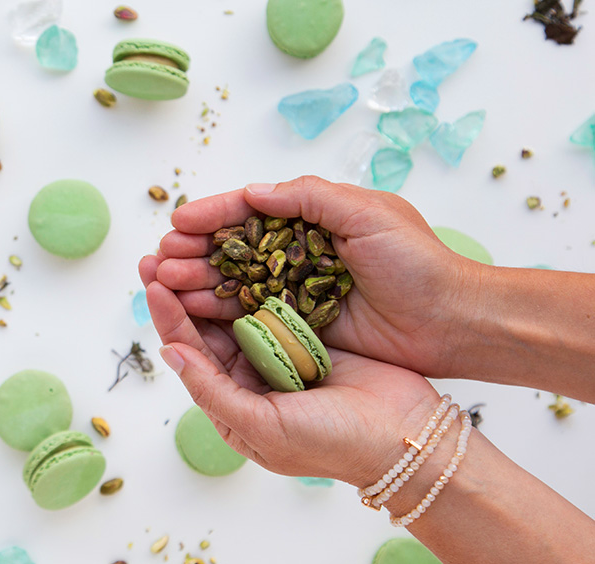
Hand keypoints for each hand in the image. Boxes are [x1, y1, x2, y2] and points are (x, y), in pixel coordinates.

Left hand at [140, 256, 440, 486]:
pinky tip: (240, 249)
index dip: (169, 317)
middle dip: (182, 289)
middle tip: (159, 250)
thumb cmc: (331, 443)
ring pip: (235, 308)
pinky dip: (254, 275)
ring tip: (191, 242)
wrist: (404, 436)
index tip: (152, 281)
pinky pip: (273, 299)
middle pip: (206, 325)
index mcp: (232, 401)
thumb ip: (213, 390)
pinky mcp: (308, 331)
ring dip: (213, 277)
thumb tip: (170, 352)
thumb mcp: (262, 426)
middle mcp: (249, 375)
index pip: (190, 352)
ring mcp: (279, 351)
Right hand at [153, 175, 479, 378]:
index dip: (212, 215)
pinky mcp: (297, 326)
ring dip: (194, 281)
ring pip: (232, 282)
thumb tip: (252, 191)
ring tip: (161, 283)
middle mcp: (297, 251)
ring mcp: (294, 290)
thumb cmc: (417, 262)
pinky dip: (215, 311)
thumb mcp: (368, 213)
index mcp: (313, 218)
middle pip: (231, 248)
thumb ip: (309, 198)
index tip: (178, 221)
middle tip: (159, 258)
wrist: (450, 322)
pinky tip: (188, 309)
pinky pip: (247, 315)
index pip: (250, 210)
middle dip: (192, 250)